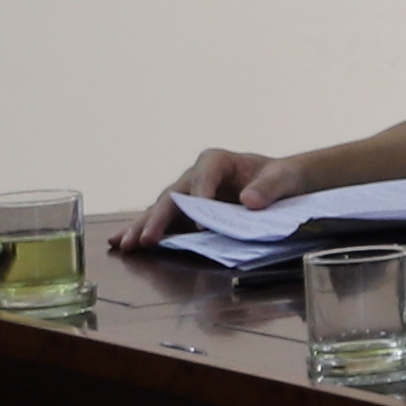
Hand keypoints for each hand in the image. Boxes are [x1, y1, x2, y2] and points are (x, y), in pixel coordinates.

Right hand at [131, 145, 296, 249]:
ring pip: (161, 211)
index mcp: (217, 161)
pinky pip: (162, 223)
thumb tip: (248, 200)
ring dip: (143, 228)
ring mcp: (186, 196)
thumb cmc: (281, 176)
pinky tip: (121, 243)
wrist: (281, 184)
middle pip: (174, 196)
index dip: (199, 196)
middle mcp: (195, 177)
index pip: (204, 176)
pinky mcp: (185, 214)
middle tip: (146, 238)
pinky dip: (143, 232)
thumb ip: (269, 187)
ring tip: (125, 244)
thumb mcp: (284, 177)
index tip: (199, 222)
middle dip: (159, 218)